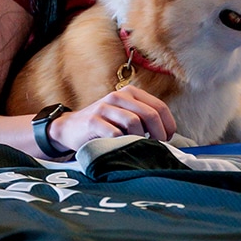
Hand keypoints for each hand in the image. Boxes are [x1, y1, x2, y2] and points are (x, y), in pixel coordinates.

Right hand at [49, 86, 176, 152]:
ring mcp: (105, 108)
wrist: (71, 128)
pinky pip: (115, 134)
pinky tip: (120, 147)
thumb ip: (145, 119)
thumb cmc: (105, 125)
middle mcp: (119, 96)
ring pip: (134, 123)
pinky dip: (122, 143)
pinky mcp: (93, 121)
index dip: (168, 125)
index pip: (159, 107)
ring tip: (137, 147)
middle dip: (158, 134)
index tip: (167, 139)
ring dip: (140, 139)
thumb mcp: (125, 115)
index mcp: (131, 93)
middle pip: (150, 115)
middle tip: (157, 146)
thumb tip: (169, 135)